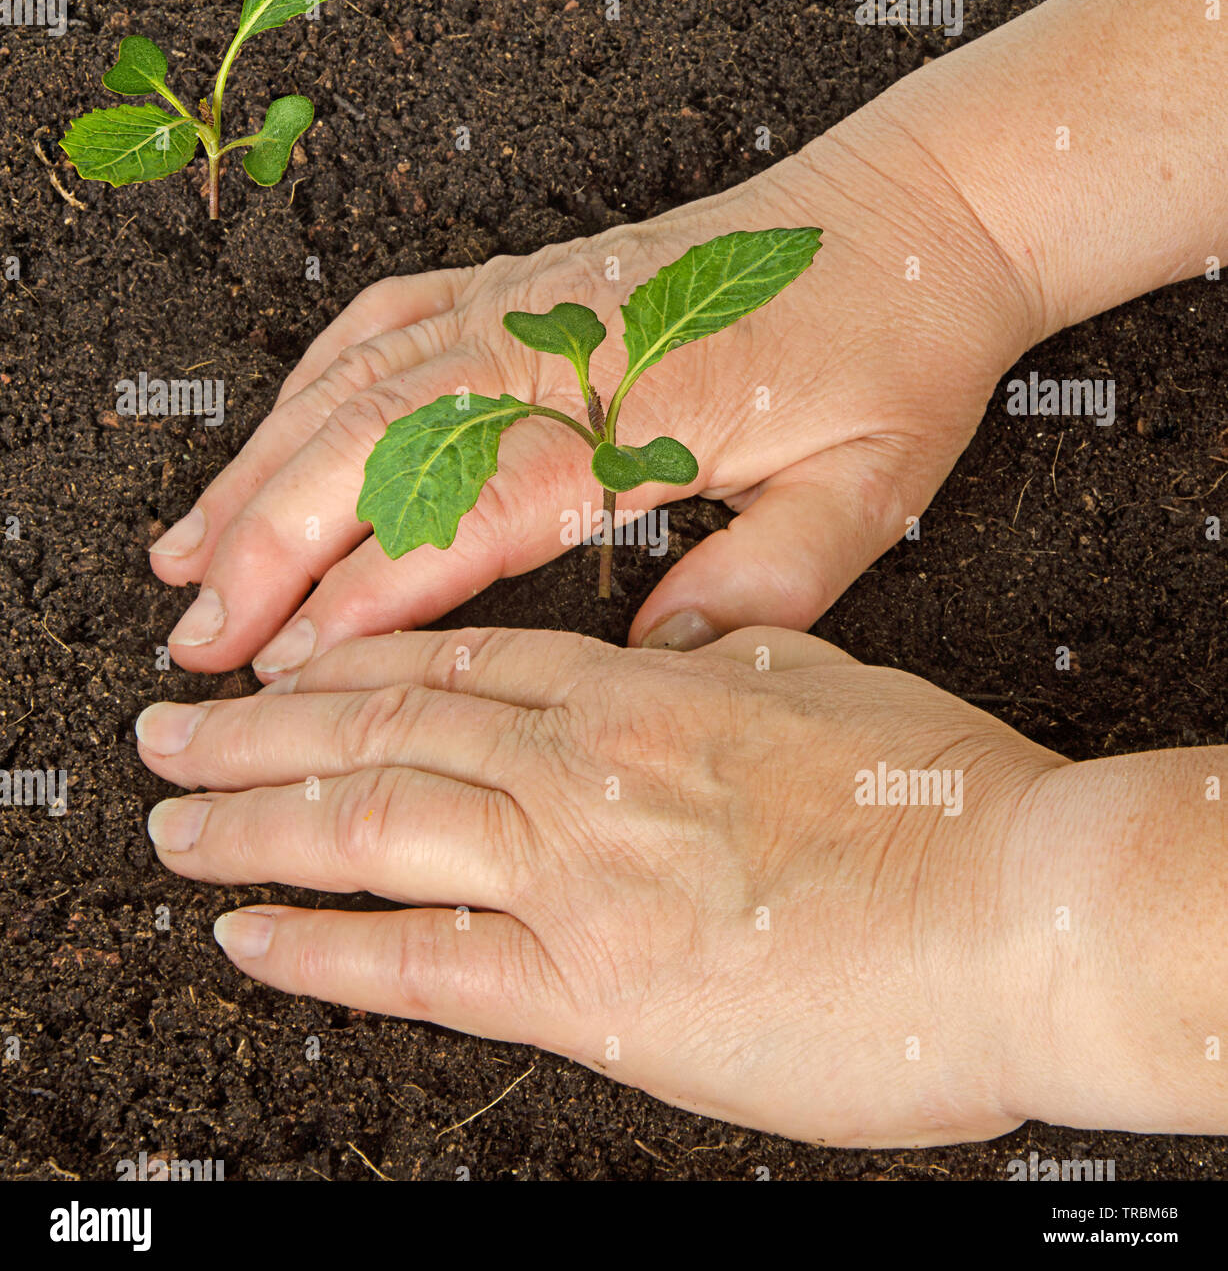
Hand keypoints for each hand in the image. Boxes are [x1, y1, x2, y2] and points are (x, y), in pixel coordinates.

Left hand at [137, 625, 1063, 1145]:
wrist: (1025, 905)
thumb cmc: (944, 797)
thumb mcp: (828, 683)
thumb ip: (733, 665)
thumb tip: (685, 650)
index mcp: (646, 690)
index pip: (458, 663)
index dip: (351, 663)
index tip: (285, 669)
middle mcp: (589, 767)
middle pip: (382, 732)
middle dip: (260, 734)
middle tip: (175, 733)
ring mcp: (580, 872)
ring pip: (371, 826)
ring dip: (256, 824)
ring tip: (176, 825)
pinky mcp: (598, 988)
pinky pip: (420, 961)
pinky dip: (322, 944)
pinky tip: (254, 931)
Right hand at [149, 103, 1037, 678]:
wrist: (917, 215)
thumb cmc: (895, 348)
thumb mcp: (870, 486)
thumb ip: (769, 577)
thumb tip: (657, 659)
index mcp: (639, 404)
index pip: (465, 511)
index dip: (361, 599)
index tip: (285, 668)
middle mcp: (561, 342)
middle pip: (372, 444)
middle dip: (266, 548)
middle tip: (197, 640)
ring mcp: (535, 301)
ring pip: (355, 384)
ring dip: (260, 473)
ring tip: (187, 555)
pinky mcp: (532, 280)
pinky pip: (390, 320)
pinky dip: (312, 382)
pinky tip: (272, 434)